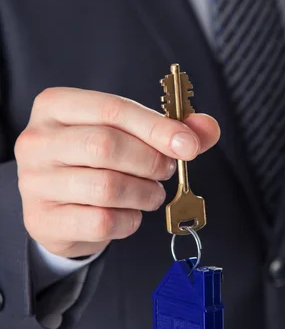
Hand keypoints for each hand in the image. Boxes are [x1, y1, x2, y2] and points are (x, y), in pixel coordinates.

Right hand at [15, 87, 219, 258]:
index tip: (188, 145)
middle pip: (106, 146)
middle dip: (150, 161)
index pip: (112, 109)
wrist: (56, 203)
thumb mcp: (125, 133)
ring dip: (144, 193)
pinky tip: (129, 214)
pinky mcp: (42, 220)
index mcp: (55, 106)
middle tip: (165, 170)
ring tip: (151, 193)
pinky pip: (100, 222)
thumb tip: (207, 128)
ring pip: (106, 187)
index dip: (157, 127)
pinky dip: (128, 220)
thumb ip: (167, 128)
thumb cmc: (94, 159)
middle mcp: (36, 140)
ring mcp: (34, 183)